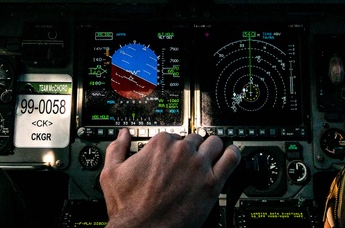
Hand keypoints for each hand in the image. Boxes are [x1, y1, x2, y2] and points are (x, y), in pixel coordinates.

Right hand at [101, 129, 240, 227]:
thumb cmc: (128, 208)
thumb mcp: (111, 174)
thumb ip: (116, 148)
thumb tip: (123, 136)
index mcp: (160, 145)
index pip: (174, 135)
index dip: (172, 147)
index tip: (171, 156)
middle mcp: (182, 152)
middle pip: (195, 138)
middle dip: (192, 148)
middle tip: (189, 161)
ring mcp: (199, 166)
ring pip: (215, 143)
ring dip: (213, 148)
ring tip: (212, 155)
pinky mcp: (212, 183)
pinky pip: (231, 159)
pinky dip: (233, 154)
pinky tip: (230, 156)